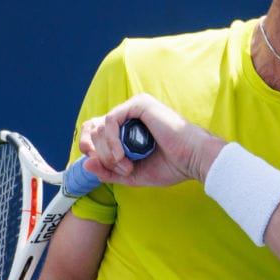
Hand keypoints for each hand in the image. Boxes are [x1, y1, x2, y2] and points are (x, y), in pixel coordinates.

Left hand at [79, 93, 223, 186]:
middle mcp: (130, 114)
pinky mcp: (139, 105)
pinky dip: (112, 141)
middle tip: (122, 170)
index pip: (96, 132)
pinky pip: (110, 120)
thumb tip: (86, 164)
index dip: (90, 148)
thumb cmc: (171, 166)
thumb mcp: (132, 174)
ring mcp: (134, 107)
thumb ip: (109, 171)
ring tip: (126, 165)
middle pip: (94, 130)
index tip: (96, 165)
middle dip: (101, 155)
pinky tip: (123, 155)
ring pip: (100, 126)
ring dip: (108, 152)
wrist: (193, 159)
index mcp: (129, 128)